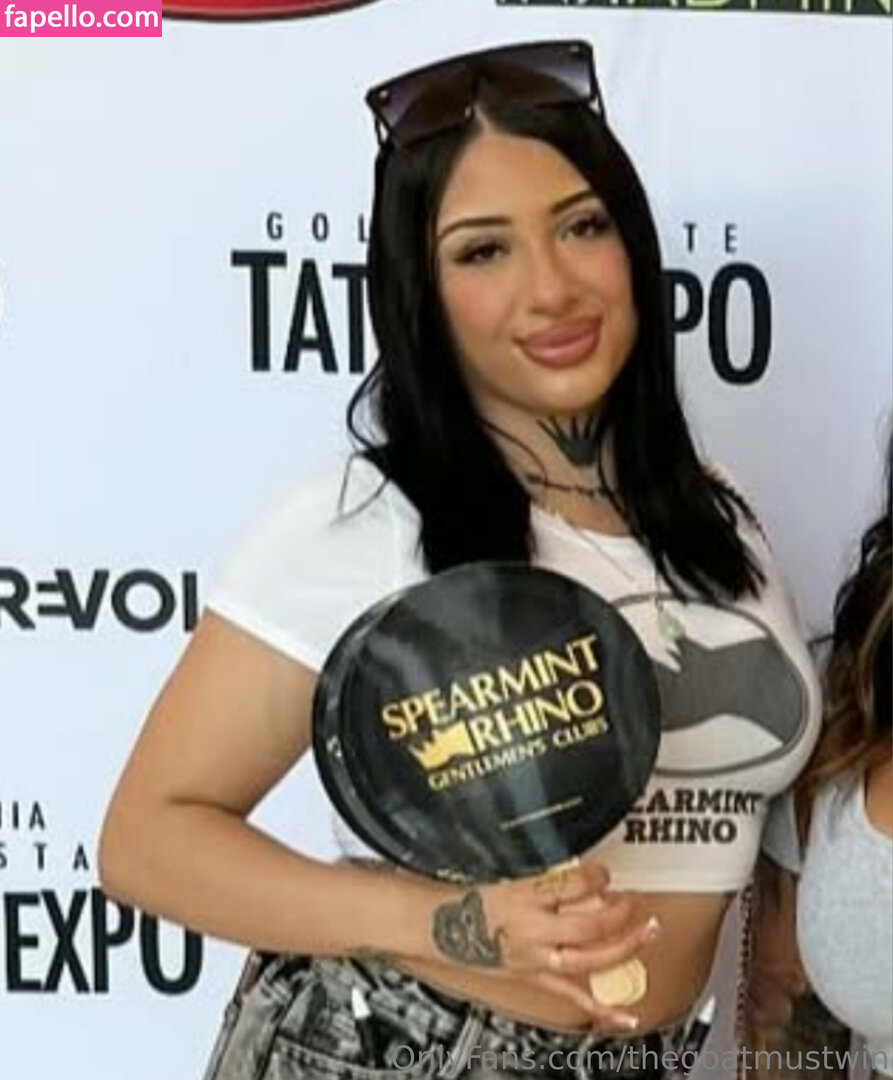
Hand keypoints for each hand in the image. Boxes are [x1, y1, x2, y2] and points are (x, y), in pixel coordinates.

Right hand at [429, 858, 660, 1026]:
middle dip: (619, 911)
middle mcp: (532, 930)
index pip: (571, 885)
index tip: (604, 871)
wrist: (438, 927)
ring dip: (624, 946)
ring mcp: (535, 958)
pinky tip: (627, 1016)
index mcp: (522, 896)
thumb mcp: (504, 875)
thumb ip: (542, 876)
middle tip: (634, 898)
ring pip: (589, 958)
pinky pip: (571, 996)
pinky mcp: (533, 977)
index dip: (596, 876)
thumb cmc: (467, 898)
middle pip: (589, 925)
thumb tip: (576, 873)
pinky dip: (602, 1010)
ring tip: (648, 931)